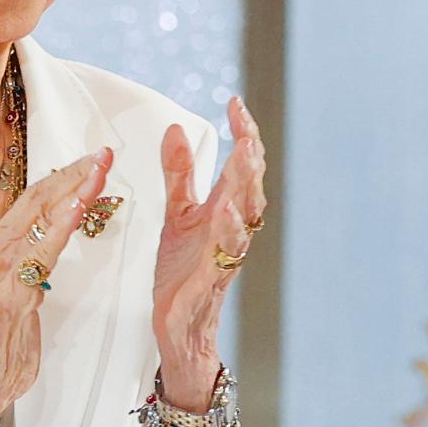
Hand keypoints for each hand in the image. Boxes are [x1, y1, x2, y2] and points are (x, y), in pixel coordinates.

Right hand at [0, 147, 112, 426]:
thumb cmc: (7, 332)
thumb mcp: (24, 282)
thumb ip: (36, 254)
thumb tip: (56, 226)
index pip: (36, 197)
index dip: (66, 174)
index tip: (95, 158)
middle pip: (38, 198)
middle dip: (74, 173)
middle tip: (104, 154)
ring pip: (39, 217)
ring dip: (73, 192)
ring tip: (99, 172)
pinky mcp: (9, 291)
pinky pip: (39, 253)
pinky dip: (59, 228)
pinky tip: (76, 210)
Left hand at [151, 97, 265, 409]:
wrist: (178, 323)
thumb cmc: (183, 269)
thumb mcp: (177, 213)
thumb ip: (178, 174)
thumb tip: (177, 128)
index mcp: (224, 211)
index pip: (240, 166)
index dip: (243, 134)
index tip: (236, 102)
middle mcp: (231, 230)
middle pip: (249, 189)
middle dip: (250, 158)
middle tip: (248, 130)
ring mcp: (223, 256)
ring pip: (244, 219)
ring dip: (245, 189)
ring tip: (244, 159)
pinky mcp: (209, 281)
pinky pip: (223, 255)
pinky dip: (226, 235)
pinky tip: (224, 214)